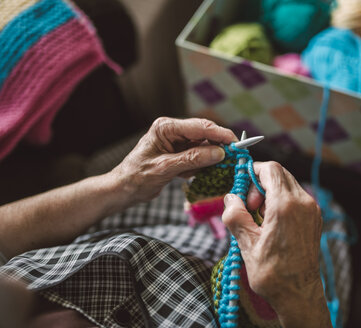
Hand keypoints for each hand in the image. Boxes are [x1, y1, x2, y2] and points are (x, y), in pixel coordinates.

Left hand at [111, 117, 236, 203]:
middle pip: (205, 134)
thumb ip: (192, 159)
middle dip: (219, 146)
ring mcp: (176, 141)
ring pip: (204, 145)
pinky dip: (202, 165)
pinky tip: (192, 175)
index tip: (237, 143)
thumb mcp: (165, 169)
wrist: (123, 189)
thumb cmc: (137, 177)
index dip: (221, 134)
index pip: (200, 127)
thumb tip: (219, 153)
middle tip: (234, 158)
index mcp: (166, 127)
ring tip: (211, 170)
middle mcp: (173, 130)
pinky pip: (198, 156)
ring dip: (210, 158)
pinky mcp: (179, 152)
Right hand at [222, 162, 330, 326]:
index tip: (242, 192)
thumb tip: (230, 198)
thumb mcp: (246, 244)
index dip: (252, 173)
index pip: (270, 169)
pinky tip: (270, 222)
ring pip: (287, 184)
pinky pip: (295, 197)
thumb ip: (235, 215)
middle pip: (280, 173)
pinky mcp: (314, 218)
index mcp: (286, 206)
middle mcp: (303, 203)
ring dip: (269, 193)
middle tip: (248, 207)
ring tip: (258, 218)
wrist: (299, 295)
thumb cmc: (273, 274)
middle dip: (259, 184)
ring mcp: (312, 210)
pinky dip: (280, 201)